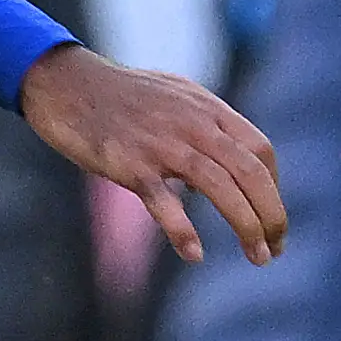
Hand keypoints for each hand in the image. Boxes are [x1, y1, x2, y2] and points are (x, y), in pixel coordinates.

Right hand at [17, 43, 285, 265]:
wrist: (65, 83)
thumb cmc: (118, 94)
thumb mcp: (173, 96)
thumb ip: (203, 124)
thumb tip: (221, 168)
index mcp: (207, 108)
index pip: (260, 150)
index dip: (273, 187)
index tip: (269, 214)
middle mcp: (193, 124)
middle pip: (250, 173)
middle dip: (271, 215)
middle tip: (275, 249)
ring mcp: (162, 144)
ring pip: (221, 188)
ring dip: (247, 226)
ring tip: (257, 257)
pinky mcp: (130, 164)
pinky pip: (164, 202)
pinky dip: (183, 231)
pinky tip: (194, 254)